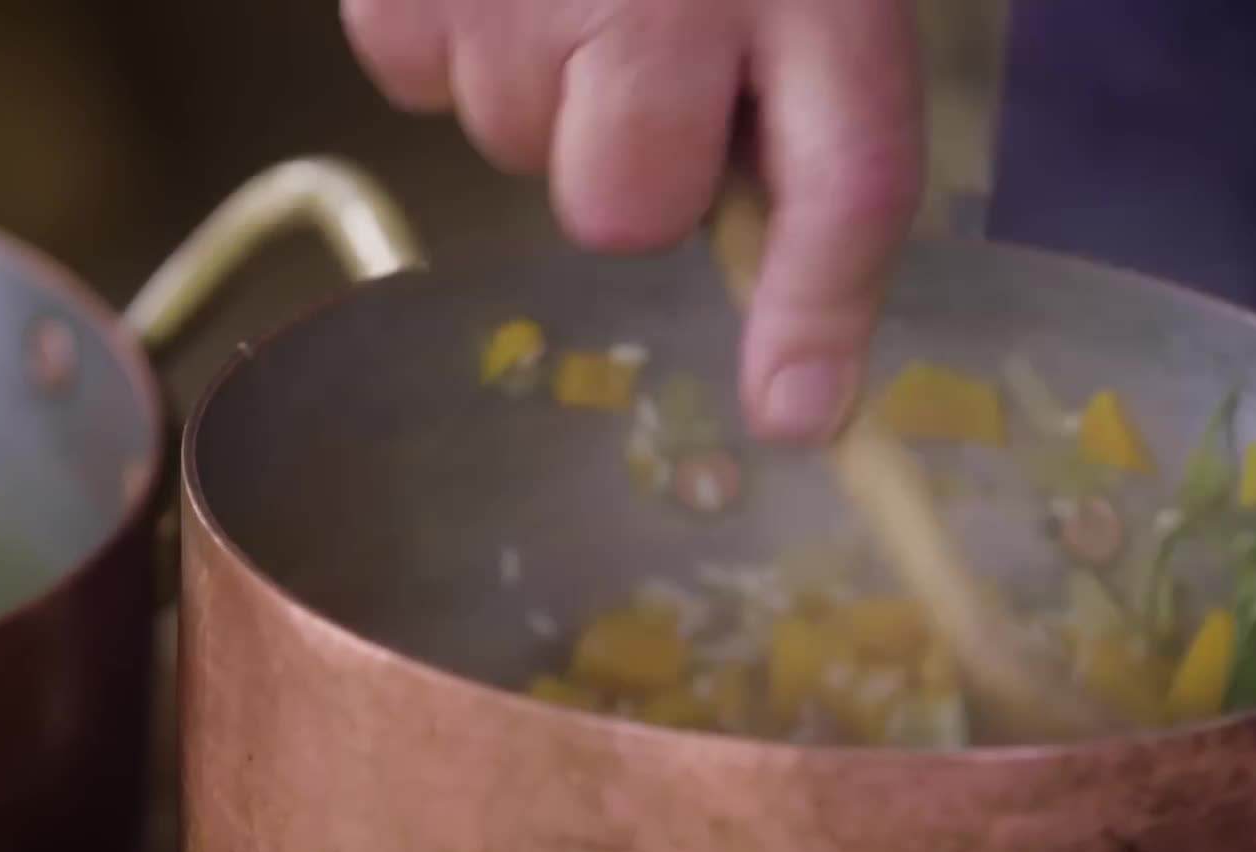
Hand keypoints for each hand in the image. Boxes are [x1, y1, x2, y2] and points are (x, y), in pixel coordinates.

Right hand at [342, 0, 923, 440]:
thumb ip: (818, 78)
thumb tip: (789, 326)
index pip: (843, 172)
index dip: (823, 305)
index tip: (800, 409)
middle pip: (624, 207)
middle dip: (633, 171)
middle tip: (642, 61)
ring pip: (511, 146)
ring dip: (540, 86)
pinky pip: (413, 78)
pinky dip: (448, 35)